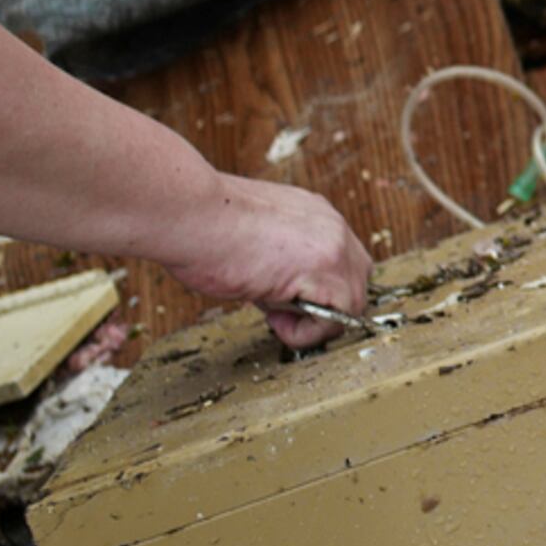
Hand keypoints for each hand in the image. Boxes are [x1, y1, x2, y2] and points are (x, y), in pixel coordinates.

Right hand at [156, 175, 374, 344]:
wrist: (189, 213)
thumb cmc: (203, 227)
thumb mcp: (253, 239)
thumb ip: (280, 258)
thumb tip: (281, 290)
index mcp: (314, 215)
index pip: (340, 261)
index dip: (315, 290)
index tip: (278, 297)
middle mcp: (331, 226)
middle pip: (356, 281)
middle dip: (322, 307)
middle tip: (277, 310)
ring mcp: (333, 245)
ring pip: (352, 302)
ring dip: (315, 321)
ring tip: (273, 313)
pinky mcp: (324, 268)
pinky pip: (340, 317)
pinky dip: (308, 332)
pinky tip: (275, 319)